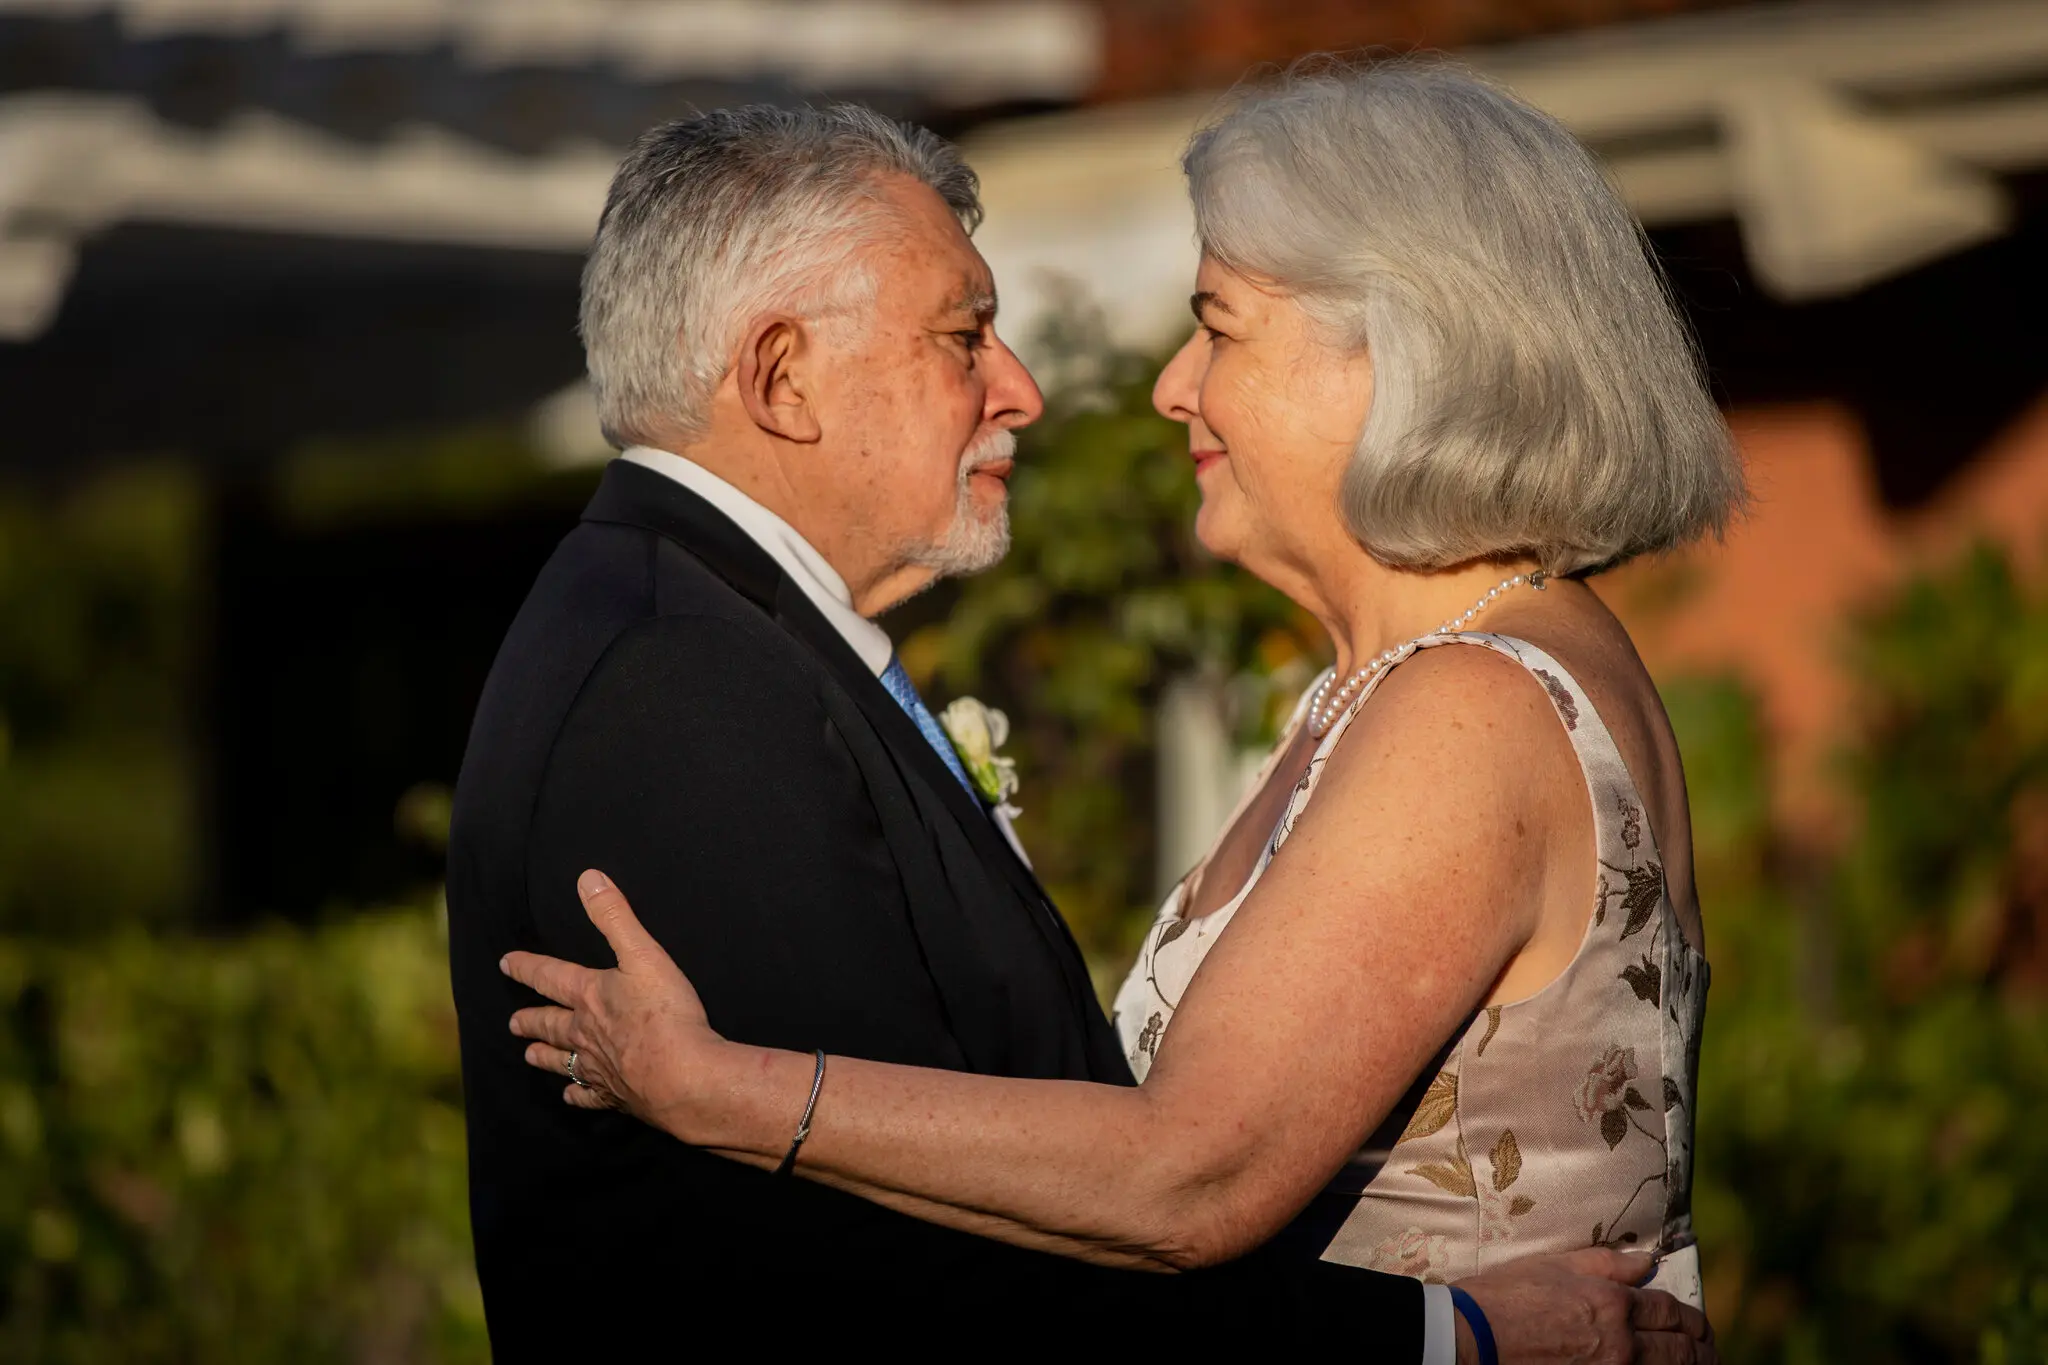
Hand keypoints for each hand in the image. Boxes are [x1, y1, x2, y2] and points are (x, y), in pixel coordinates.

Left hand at [502, 870, 722, 1135]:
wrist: (683, 1076)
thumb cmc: (665, 1014)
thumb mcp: (644, 955)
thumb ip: (616, 917)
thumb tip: (588, 879)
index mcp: (591, 996)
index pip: (551, 976)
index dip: (528, 967)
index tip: (506, 963)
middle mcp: (587, 1033)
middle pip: (551, 1024)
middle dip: (531, 1019)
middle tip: (512, 1022)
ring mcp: (600, 1067)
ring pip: (563, 1060)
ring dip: (545, 1055)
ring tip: (529, 1055)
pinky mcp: (617, 1095)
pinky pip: (589, 1096)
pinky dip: (577, 1095)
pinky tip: (570, 1096)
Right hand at [1453, 1248, 1714, 1364]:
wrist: (1472, 1338)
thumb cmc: (1504, 1297)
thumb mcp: (1553, 1266)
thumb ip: (1605, 1263)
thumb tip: (1646, 1261)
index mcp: (1611, 1304)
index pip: (1669, 1310)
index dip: (1690, 1317)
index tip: (1698, 1323)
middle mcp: (1621, 1343)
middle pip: (1680, 1348)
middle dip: (1701, 1347)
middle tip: (1708, 1348)